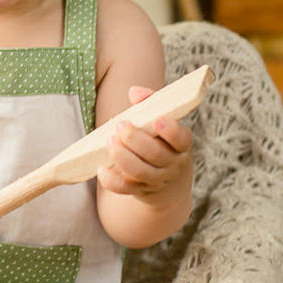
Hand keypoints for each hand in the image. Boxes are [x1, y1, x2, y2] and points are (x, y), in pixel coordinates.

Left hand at [97, 85, 192, 205]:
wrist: (168, 184)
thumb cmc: (161, 142)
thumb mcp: (162, 123)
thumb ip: (150, 103)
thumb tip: (134, 91)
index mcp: (181, 144)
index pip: (180, 139)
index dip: (171, 131)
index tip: (157, 120)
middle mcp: (172, 164)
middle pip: (155, 154)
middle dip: (135, 139)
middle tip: (120, 125)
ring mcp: (157, 180)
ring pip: (139, 172)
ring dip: (122, 157)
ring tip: (109, 141)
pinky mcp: (141, 191)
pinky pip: (125, 188)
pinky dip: (111, 180)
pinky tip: (101, 169)